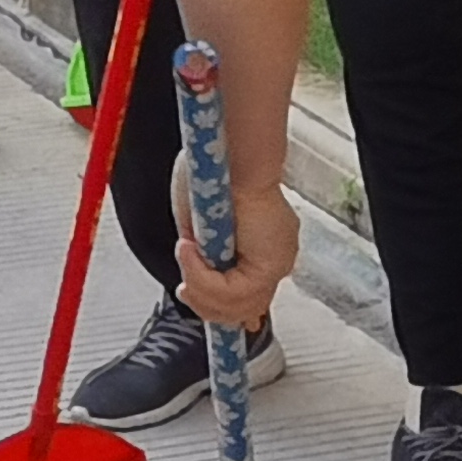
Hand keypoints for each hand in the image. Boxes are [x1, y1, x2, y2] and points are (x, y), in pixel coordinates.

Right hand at [175, 167, 297, 329]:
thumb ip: (204, 258)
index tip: (194, 300)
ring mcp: (278, 263)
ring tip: (186, 252)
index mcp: (265, 248)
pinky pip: (232, 292)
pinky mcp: (271, 264)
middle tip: (183, 288)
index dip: (221, 310)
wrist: (228, 150)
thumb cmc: (212, 173)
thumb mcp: (201, 227)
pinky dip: (202, 275)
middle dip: (204, 304)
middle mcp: (277, 258)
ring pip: (237, 307)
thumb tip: (192, 285)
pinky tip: (191, 250)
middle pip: (244, 310)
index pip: (250, 297)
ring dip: (200, 286)